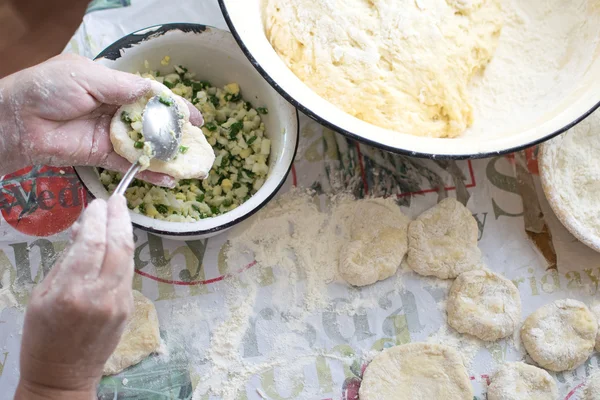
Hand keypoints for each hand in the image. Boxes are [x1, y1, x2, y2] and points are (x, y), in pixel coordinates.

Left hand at [0, 53, 202, 185]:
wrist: (16, 121)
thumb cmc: (46, 89)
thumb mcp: (87, 77)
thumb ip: (124, 87)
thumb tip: (156, 95)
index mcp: (113, 86)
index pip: (151, 96)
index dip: (175, 106)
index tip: (197, 117)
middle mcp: (115, 111)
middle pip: (153, 123)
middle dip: (175, 133)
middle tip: (198, 144)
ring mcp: (110, 135)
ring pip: (146, 145)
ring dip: (167, 155)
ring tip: (190, 165)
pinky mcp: (102, 156)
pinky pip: (131, 165)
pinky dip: (149, 172)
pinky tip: (168, 178)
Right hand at [15, 195, 134, 399]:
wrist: (63, 376)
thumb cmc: (42, 336)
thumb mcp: (42, 295)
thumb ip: (66, 262)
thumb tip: (85, 232)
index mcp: (72, 292)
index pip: (92, 244)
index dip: (97, 218)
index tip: (96, 203)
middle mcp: (101, 295)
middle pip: (119, 245)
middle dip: (119, 217)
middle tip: (117, 199)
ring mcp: (119, 302)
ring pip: (128, 257)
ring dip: (124, 233)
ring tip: (117, 215)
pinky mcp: (129, 308)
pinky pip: (128, 273)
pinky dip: (123, 254)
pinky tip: (117, 244)